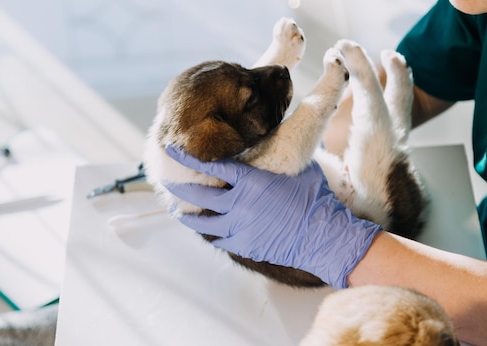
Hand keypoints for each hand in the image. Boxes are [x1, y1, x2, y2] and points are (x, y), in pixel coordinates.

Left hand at [164, 146, 381, 288]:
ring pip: (201, 222)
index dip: (188, 158)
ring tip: (176, 211)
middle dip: (178, 187)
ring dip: (186, 216)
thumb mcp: (297, 166)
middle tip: (165, 181)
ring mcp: (239, 227)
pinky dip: (210, 233)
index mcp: (250, 181)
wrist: (322, 235)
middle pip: (198, 196)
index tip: (171, 149)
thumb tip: (273, 134)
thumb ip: (277, 153)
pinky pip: (218, 239)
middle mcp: (239, 204)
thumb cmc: (313, 196)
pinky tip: (205, 230)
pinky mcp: (244, 245)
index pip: (210, 166)